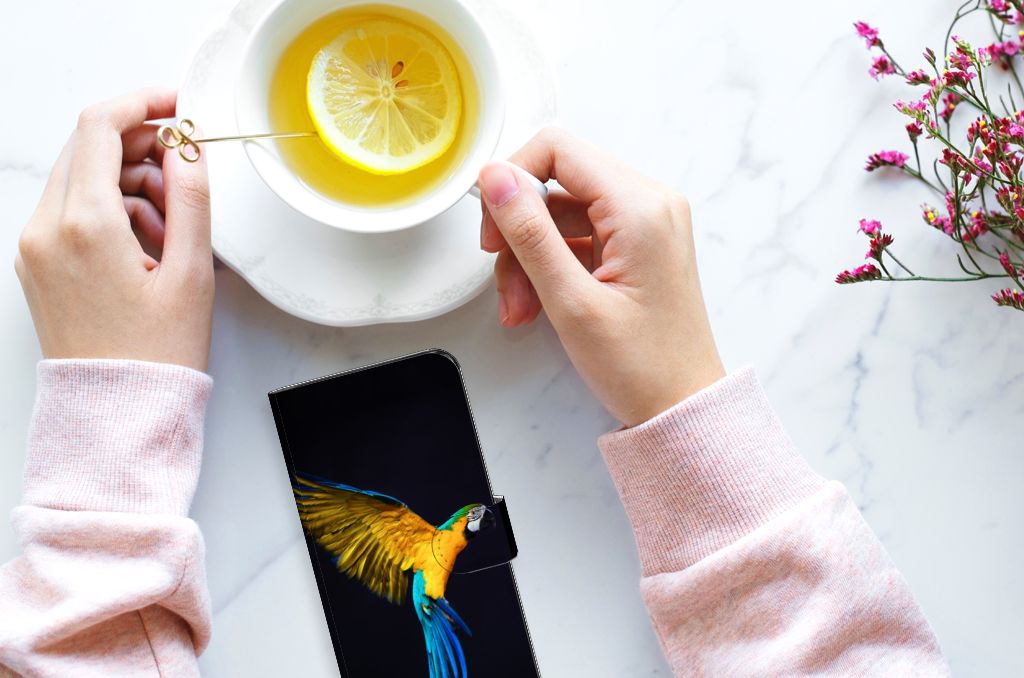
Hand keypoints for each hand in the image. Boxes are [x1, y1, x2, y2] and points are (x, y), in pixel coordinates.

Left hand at [15, 88, 213, 371]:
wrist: (117, 412)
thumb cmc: (156, 354)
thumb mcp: (192, 272)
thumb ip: (192, 198)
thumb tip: (188, 147)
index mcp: (85, 225)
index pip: (101, 127)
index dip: (143, 103)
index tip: (176, 105)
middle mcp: (47, 229)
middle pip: (88, 148)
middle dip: (141, 147)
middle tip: (185, 173)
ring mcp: (35, 246)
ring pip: (81, 178)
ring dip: (129, 182)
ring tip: (173, 228)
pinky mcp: (37, 263)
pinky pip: (72, 210)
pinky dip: (111, 209)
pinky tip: (148, 244)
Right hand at [478, 128, 723, 426]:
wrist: (682, 408)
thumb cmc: (642, 366)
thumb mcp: (571, 301)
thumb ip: (530, 233)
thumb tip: (495, 178)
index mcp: (640, 207)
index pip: (558, 149)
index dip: (513, 179)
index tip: (493, 225)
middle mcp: (649, 204)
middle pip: (557, 182)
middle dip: (519, 230)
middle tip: (503, 277)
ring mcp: (645, 224)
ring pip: (561, 214)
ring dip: (529, 257)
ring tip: (520, 308)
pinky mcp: (637, 245)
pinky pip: (578, 237)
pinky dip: (550, 267)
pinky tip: (537, 305)